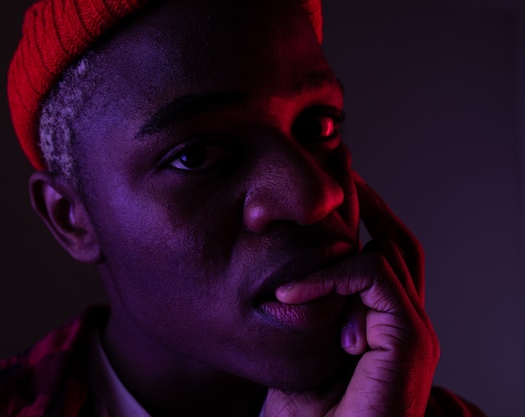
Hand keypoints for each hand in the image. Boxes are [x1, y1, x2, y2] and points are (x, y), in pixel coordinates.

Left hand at [263, 173, 438, 416]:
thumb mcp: (299, 349)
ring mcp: (411, 329)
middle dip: (369, 204)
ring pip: (389, 252)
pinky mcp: (409, 338)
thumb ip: (305, 312)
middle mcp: (404, 320)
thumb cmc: (311, 414)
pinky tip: (292, 295)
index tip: (333, 191)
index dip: (361, 219)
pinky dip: (331, 276)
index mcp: (382, 322)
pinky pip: (374, 277)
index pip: (381, 255)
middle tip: (340, 173)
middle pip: (398, 243)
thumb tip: (283, 277)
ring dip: (340, 238)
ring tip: (309, 220)